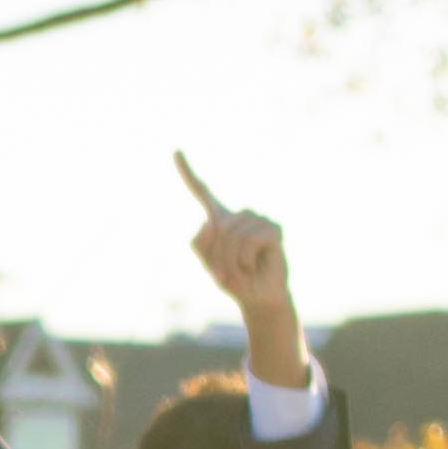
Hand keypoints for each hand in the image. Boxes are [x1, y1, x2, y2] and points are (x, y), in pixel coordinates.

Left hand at [176, 152, 310, 390]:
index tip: (175, 151)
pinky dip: (245, 261)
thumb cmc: (234, 279)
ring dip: (231, 261)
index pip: (202, 191)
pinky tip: (254, 265)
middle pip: (215, 227)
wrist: (258, 297)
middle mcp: (240, 214)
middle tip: (226, 273)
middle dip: (216, 257)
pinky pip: (248, 242)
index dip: (188, 172)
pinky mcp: (273, 229)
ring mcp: (258, 219)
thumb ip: (200, 243)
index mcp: (220, 218)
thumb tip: (212, 222)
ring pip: (230, 235)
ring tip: (241, 271)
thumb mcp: (208, 263)